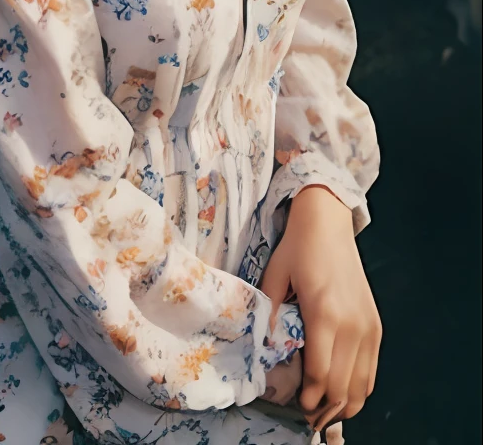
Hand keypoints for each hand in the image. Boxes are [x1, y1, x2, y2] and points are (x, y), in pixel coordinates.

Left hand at [260, 185, 380, 433]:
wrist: (329, 222)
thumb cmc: (298, 248)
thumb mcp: (274, 277)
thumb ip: (269, 314)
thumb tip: (264, 350)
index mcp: (324, 313)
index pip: (322, 374)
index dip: (310, 398)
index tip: (297, 406)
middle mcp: (352, 325)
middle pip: (344, 387)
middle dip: (325, 409)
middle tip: (308, 416)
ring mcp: (368, 326)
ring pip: (363, 385)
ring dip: (345, 404)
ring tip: (325, 411)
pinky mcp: (375, 325)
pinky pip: (371, 369)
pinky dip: (359, 388)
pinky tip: (343, 393)